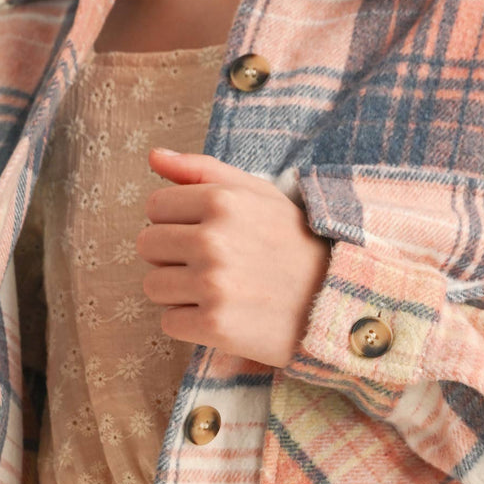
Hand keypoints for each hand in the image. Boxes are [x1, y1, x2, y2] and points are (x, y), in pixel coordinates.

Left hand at [139, 149, 330, 367]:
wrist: (335, 302)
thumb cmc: (293, 245)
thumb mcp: (258, 194)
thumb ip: (203, 170)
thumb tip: (153, 157)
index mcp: (222, 201)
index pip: (155, 207)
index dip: (176, 222)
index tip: (206, 236)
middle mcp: (213, 240)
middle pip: (148, 247)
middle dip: (172, 257)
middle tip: (212, 266)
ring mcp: (213, 285)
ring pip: (153, 286)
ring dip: (178, 292)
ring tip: (216, 292)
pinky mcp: (215, 326)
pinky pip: (169, 323)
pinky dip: (189, 323)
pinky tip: (221, 316)